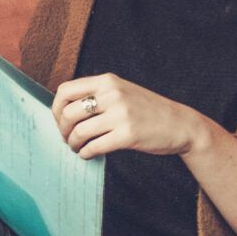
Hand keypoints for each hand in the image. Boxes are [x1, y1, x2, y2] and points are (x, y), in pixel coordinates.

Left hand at [52, 73, 212, 158]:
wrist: (180, 124)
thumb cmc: (147, 110)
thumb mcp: (121, 91)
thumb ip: (97, 95)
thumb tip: (63, 111)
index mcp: (108, 81)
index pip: (65, 91)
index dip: (56, 109)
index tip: (60, 121)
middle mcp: (112, 94)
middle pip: (68, 113)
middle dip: (63, 130)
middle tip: (68, 139)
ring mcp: (121, 114)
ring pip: (79, 132)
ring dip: (73, 144)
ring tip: (78, 148)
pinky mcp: (128, 135)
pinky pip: (94, 147)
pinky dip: (86, 153)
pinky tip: (89, 154)